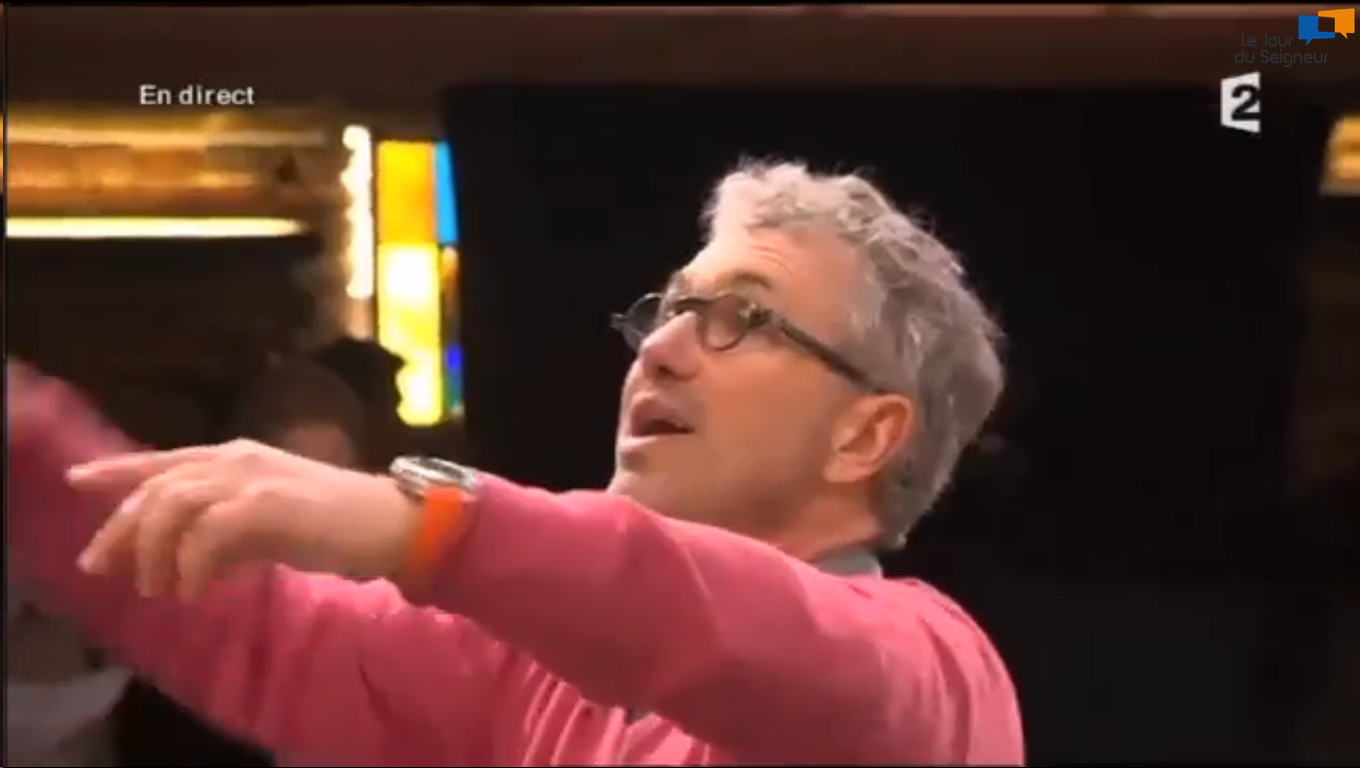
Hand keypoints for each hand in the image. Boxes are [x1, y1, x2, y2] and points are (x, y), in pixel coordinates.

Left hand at [67, 440, 418, 598]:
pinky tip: (198, 591)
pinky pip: (205, 534)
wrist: (391, 523)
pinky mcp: (267, 504)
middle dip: (121, 531)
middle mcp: (237, 459)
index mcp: (238, 457)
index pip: (164, 461)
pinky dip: (192, 566)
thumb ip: (228, 531)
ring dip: (154, 553)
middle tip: (102, 569)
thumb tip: (188, 560)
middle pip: (156, 488)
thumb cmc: (338, 525)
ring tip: (159, 589)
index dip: (117, 470)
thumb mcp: (270, 524)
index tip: (76, 480)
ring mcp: (251, 478)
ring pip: (171, 506)